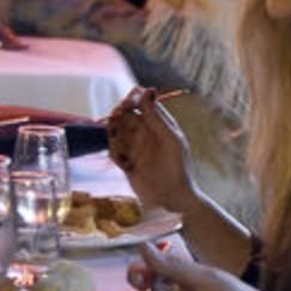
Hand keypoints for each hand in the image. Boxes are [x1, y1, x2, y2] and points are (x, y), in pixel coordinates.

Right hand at [106, 88, 197, 212]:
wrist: (172, 199)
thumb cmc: (177, 168)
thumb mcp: (170, 140)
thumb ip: (156, 117)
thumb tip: (146, 91)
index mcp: (157, 124)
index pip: (139, 104)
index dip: (129, 102)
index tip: (124, 106)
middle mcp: (144, 133)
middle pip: (123, 116)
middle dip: (117, 119)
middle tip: (116, 128)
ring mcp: (134, 147)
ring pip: (115, 132)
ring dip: (114, 138)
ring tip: (122, 152)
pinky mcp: (125, 161)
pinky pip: (112, 150)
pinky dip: (114, 154)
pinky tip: (124, 164)